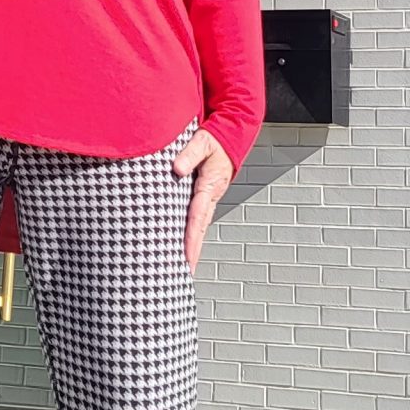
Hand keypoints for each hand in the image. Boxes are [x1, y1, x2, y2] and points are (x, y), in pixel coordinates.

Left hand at [172, 128, 232, 269]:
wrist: (231, 137)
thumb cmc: (216, 140)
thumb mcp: (202, 142)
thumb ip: (189, 154)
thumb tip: (178, 169)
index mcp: (209, 186)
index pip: (197, 217)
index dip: (191, 239)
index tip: (186, 257)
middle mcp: (210, 196)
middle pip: (199, 228)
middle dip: (193, 251)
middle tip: (185, 272)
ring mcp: (209, 198)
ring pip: (199, 225)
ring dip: (192, 244)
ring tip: (183, 264)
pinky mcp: (205, 195)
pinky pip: (197, 217)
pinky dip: (192, 231)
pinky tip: (185, 240)